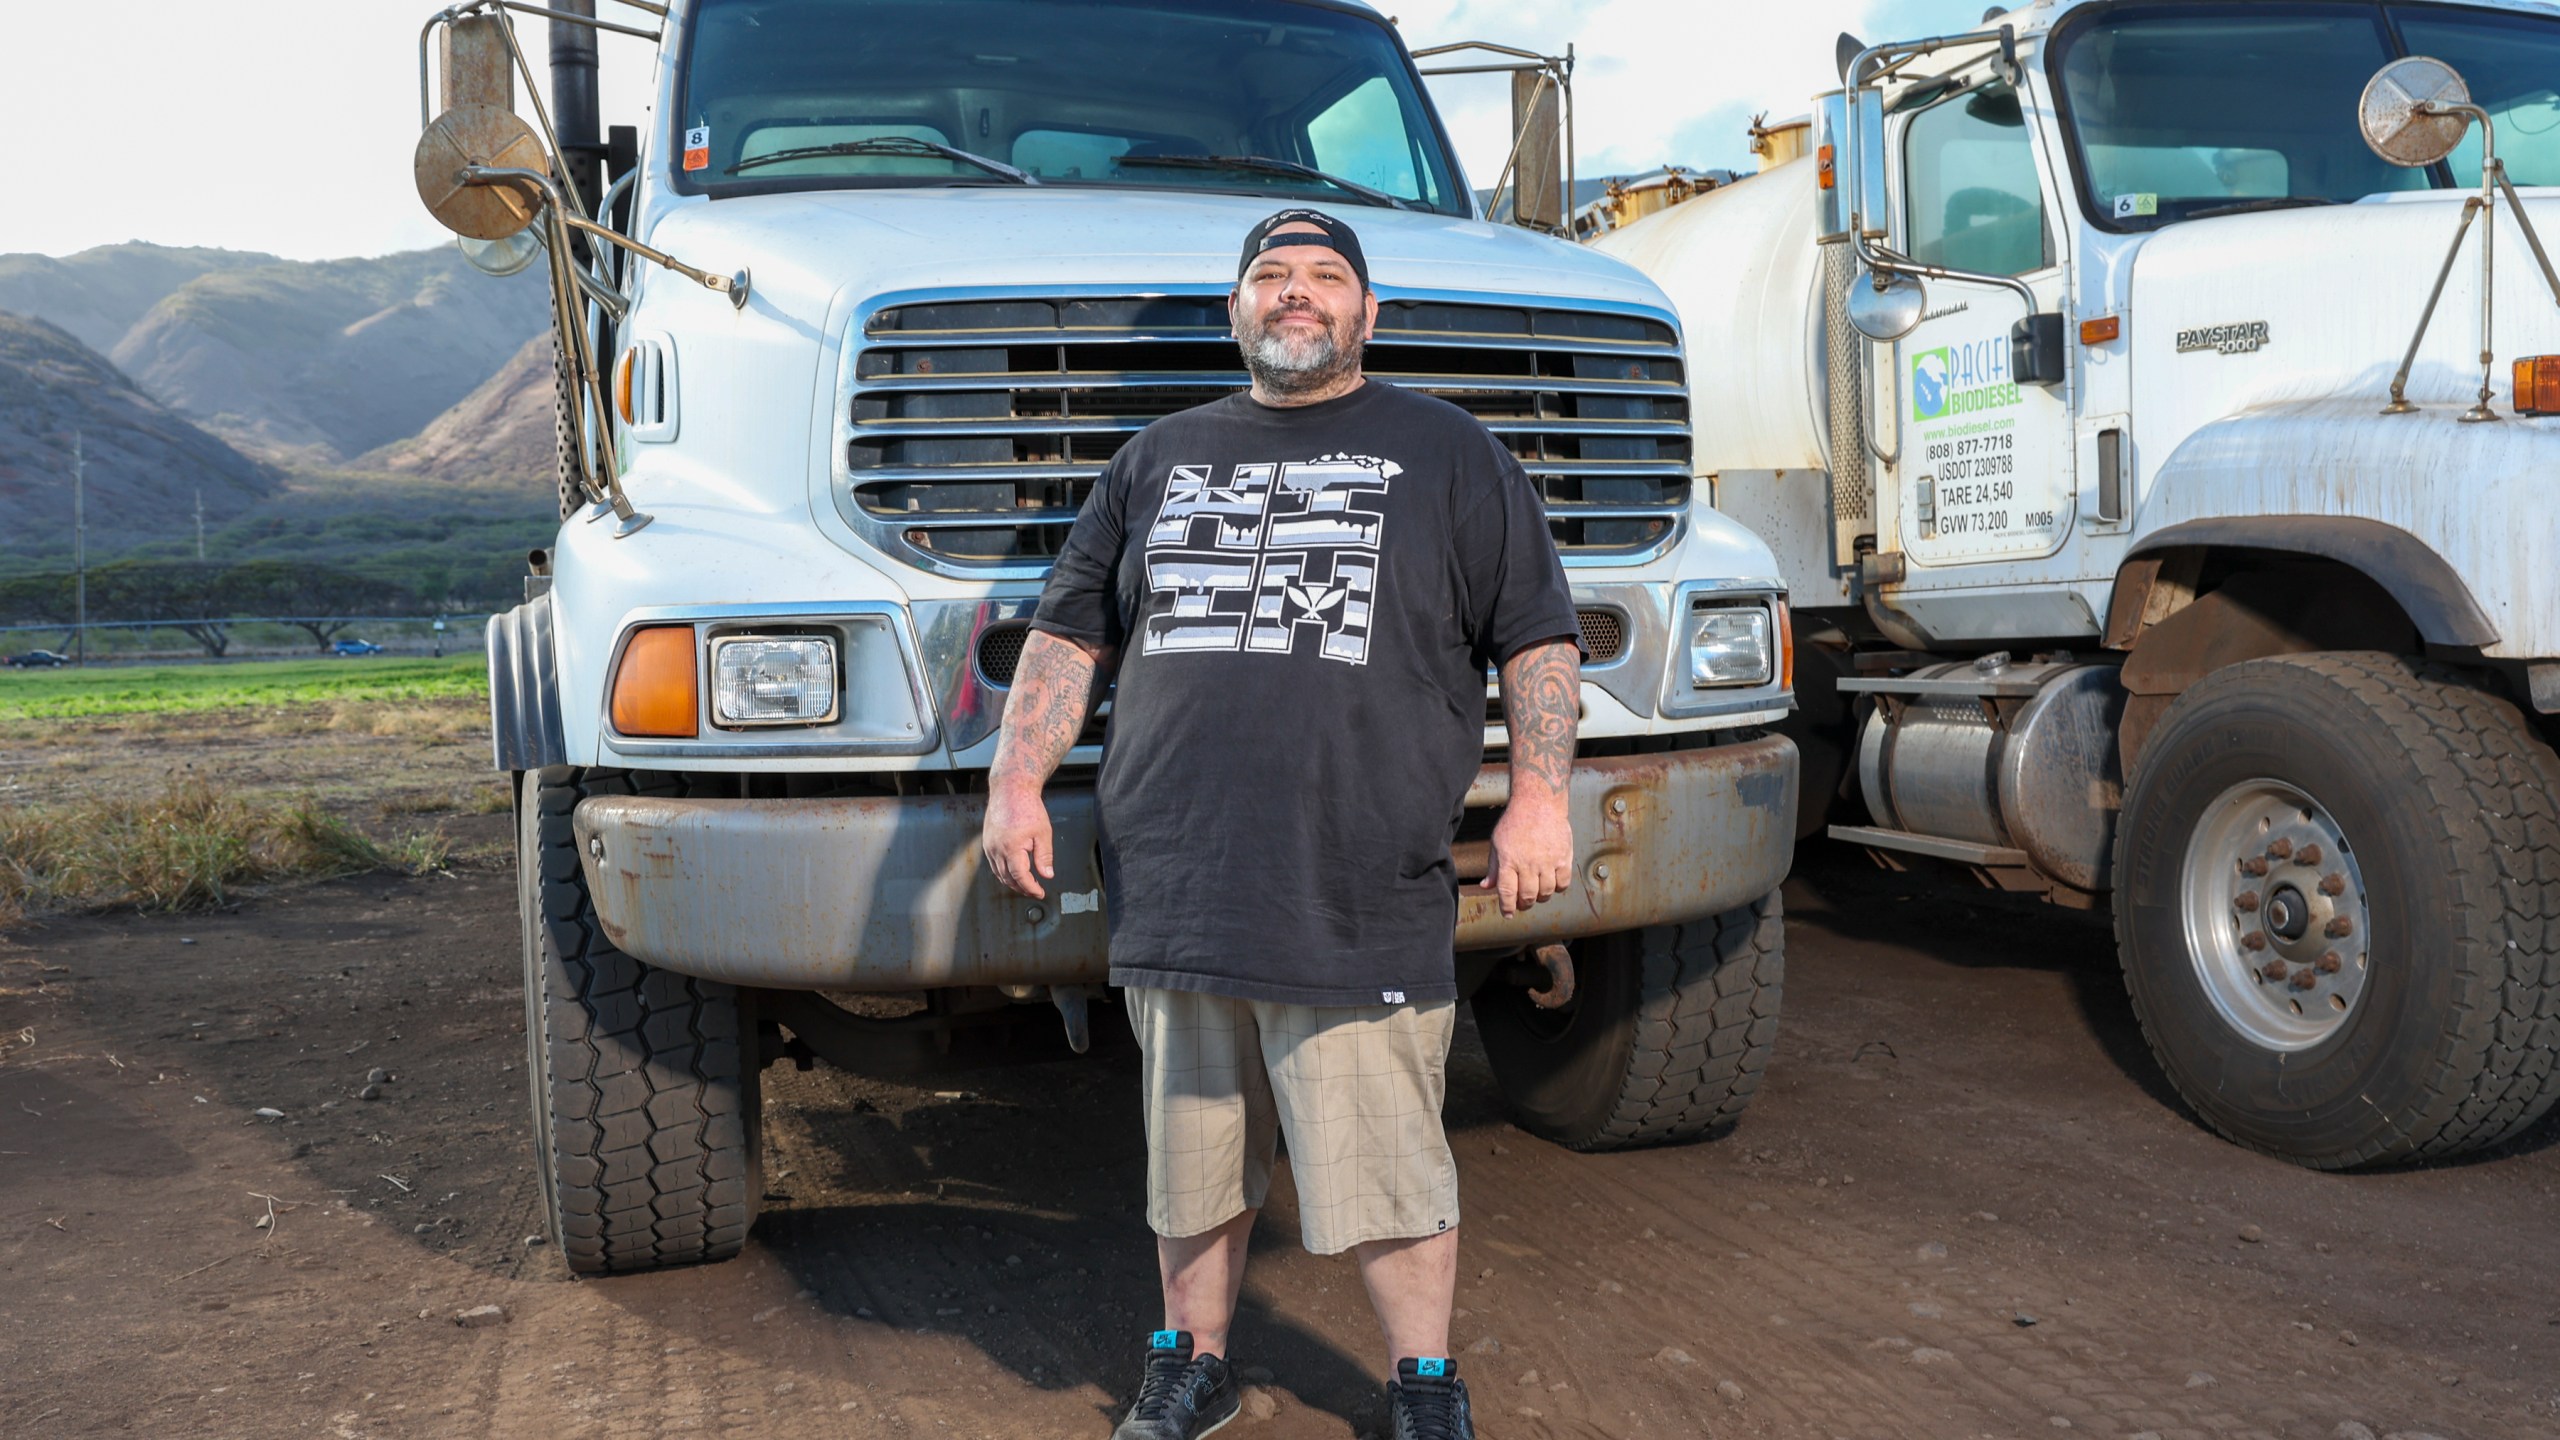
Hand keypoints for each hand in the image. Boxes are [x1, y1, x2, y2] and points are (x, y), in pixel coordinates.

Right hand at [982, 783, 1053, 898]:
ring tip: (1025, 885)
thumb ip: (1044, 856)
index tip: (1040, 892)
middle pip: (1007, 878)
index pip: (1020, 877)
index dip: (1030, 888)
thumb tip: (1047, 874)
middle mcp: (996, 849)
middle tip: (1034, 891)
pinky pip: (993, 864)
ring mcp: (989, 846)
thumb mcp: (1043, 832)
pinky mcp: (987, 842)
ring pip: (998, 873)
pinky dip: (1003, 872)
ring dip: (1011, 882)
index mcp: (1011, 847)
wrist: (1010, 789)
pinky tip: (1012, 872)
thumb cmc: (1027, 806)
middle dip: (1021, 888)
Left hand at [1477, 794, 1572, 916]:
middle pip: (1528, 896)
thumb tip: (1486, 886)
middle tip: (1523, 903)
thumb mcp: (1497, 842)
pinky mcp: (1563, 858)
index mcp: (1509, 860)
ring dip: (1540, 897)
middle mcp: (1528, 863)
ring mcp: (1547, 862)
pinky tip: (1552, 883)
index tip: (1508, 914)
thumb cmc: (1516, 821)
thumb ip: (1493, 867)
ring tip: (1537, 892)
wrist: (1539, 803)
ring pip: (1546, 893)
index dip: (1507, 908)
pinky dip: (1557, 888)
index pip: (1507, 893)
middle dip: (1524, 904)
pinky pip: (1563, 883)